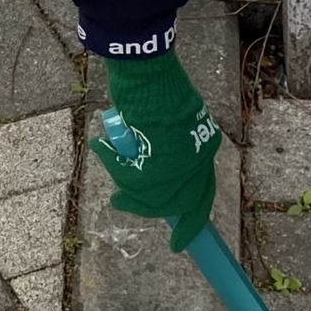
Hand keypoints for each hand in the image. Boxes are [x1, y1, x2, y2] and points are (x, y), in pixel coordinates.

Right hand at [89, 50, 222, 251]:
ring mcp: (180, 162)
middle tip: (121, 203)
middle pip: (179, 203)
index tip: (182, 241)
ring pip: (153, 195)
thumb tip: (155, 165)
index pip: (203, 193)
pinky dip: (115, 167)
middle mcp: (198, 159)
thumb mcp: (174, 118)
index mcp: (206, 146)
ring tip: (109, 164)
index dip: (191, 220)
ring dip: (127, 188)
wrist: (147, 69)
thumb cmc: (155, 86)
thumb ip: (172, 145)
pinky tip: (104, 149)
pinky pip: (134, 180)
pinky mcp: (159, 160)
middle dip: (148, 209)